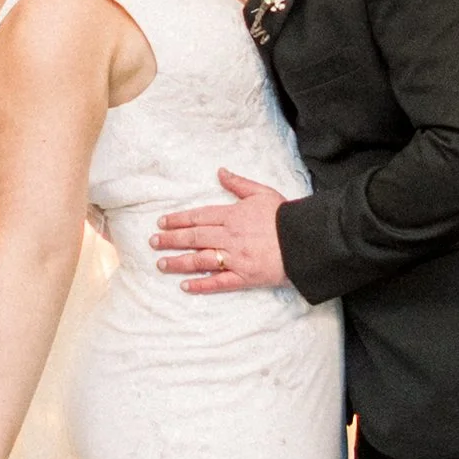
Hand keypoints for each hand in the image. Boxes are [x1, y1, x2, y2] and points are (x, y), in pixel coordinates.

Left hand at [149, 168, 291, 293]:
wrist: (305, 240)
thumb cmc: (285, 215)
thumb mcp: (262, 193)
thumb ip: (238, 184)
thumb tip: (220, 172)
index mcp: (232, 216)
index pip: (198, 217)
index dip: (178, 220)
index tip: (161, 222)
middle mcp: (229, 237)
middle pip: (194, 238)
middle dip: (170, 240)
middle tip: (153, 242)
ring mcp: (236, 258)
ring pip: (200, 260)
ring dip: (178, 262)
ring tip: (161, 264)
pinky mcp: (245, 277)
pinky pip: (219, 283)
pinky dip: (201, 285)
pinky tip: (185, 286)